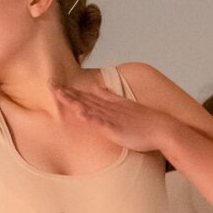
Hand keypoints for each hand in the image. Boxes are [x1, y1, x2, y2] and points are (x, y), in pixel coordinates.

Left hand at [54, 81, 177, 153]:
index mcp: (111, 104)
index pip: (87, 96)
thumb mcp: (127, 105)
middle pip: (84, 99)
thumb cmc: (147, 122)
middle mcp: (109, 108)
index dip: (71, 91)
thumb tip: (99, 88)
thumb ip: (112, 97)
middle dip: (66, 92)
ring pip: (89, 107)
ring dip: (74, 101)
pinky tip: (79, 112)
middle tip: (49, 84)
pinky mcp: (117, 128)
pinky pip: (101, 121)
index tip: (56, 85)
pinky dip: (90, 116)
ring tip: (58, 94)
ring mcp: (112, 117)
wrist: (163, 128)